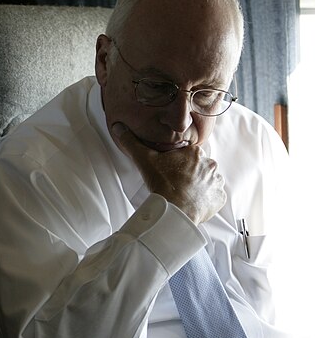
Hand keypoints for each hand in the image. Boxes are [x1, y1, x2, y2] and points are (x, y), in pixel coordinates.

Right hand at [111, 122, 225, 224]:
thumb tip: (118, 127)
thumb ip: (132, 142)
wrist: (174, 210)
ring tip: (183, 194)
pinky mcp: (219, 198)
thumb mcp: (144, 159)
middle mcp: (210, 164)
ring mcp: (216, 182)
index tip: (169, 171)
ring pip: (207, 181)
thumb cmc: (162, 183)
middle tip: (174, 183)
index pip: (188, 154)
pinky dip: (205, 200)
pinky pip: (213, 197)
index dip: (178, 163)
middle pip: (199, 167)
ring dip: (198, 186)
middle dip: (189, 174)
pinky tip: (192, 202)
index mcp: (195, 152)